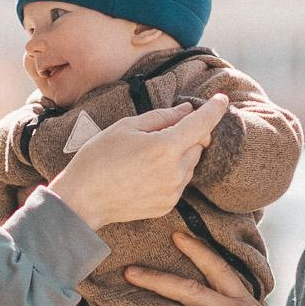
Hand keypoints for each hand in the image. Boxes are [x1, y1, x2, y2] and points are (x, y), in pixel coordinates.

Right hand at [47, 93, 229, 232]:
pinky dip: (172, 172)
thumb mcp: (126, 127)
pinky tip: (146, 173)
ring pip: (191, 164)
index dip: (214, 109)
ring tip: (147, 156)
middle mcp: (174, 171)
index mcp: (164, 147)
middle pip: (199, 144)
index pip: (202, 123)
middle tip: (160, 132)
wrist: (83, 200)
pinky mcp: (168, 205)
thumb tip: (186, 110)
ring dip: (179, 154)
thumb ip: (161, 117)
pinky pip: (180, 182)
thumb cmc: (98, 158)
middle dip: (188, 134)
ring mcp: (173, 191)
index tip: (221, 100)